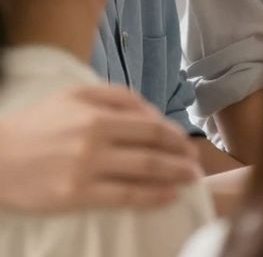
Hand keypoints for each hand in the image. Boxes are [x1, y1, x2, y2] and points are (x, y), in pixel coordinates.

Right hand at [0, 85, 198, 211]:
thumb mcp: (76, 95)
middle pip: (152, 149)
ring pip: (143, 172)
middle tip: (195, 164)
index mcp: (97, 115)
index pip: (149, 125)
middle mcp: (95, 140)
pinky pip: (124, 196)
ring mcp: (86, 169)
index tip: (186, 143)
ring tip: (190, 179)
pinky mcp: (75, 195)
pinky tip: (169, 196)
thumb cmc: (38, 123)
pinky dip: (152, 196)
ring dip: (174, 176)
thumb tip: (154, 113)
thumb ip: (119, 97)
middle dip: (180, 157)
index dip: (174, 136)